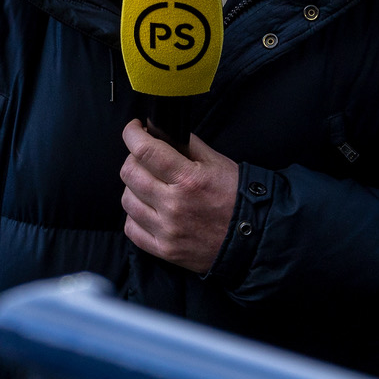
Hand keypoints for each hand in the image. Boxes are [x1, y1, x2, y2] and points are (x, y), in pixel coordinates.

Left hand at [120, 119, 238, 273]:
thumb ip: (187, 144)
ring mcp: (166, 230)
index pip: (146, 150)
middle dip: (133, 156)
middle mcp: (173, 205)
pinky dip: (135, 214)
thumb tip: (160, 131)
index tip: (134, 128)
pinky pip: (131, 228)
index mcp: (188, 179)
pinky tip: (148, 207)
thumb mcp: (217, 162)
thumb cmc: (236, 195)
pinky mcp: (164, 250)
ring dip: (133, 186)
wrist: (252, 236)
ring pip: (127, 200)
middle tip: (144, 155)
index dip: (133, 134)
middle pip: (129, 173)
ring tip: (149, 182)